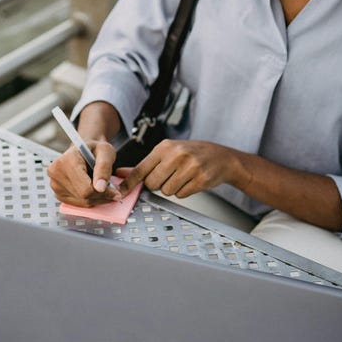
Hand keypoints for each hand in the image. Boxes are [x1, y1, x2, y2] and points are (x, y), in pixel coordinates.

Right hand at [47, 140, 123, 206]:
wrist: (83, 151)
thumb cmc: (95, 149)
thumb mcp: (105, 151)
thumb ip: (104, 168)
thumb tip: (100, 188)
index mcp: (66, 161)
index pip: (86, 189)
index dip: (104, 193)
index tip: (116, 192)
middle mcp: (56, 173)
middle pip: (84, 196)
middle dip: (102, 196)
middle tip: (113, 190)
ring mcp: (55, 185)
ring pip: (82, 202)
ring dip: (97, 198)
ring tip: (101, 185)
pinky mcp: (58, 193)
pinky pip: (78, 203)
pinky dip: (89, 200)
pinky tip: (93, 189)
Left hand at [122, 139, 244, 197]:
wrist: (221, 157)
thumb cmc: (191, 154)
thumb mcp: (168, 152)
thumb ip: (146, 165)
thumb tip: (122, 174)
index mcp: (165, 147)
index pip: (141, 168)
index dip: (130, 182)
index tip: (120, 191)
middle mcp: (176, 155)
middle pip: (153, 183)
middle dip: (158, 184)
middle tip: (169, 176)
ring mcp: (190, 166)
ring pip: (167, 191)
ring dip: (172, 188)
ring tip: (183, 176)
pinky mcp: (200, 179)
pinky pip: (181, 195)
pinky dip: (184, 191)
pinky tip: (191, 180)